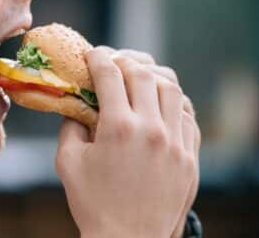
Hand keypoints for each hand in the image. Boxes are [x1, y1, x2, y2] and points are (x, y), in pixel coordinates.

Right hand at [55, 47, 199, 237]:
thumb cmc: (93, 204)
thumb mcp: (68, 162)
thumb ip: (70, 126)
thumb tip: (77, 105)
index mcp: (118, 128)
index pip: (109, 75)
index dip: (98, 58)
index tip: (92, 54)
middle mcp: (152, 129)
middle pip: (143, 74)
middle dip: (125, 61)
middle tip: (114, 63)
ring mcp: (176, 143)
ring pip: (172, 89)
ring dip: (153, 77)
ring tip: (140, 78)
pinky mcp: (190, 157)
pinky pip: (188, 116)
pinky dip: (173, 103)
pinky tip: (160, 105)